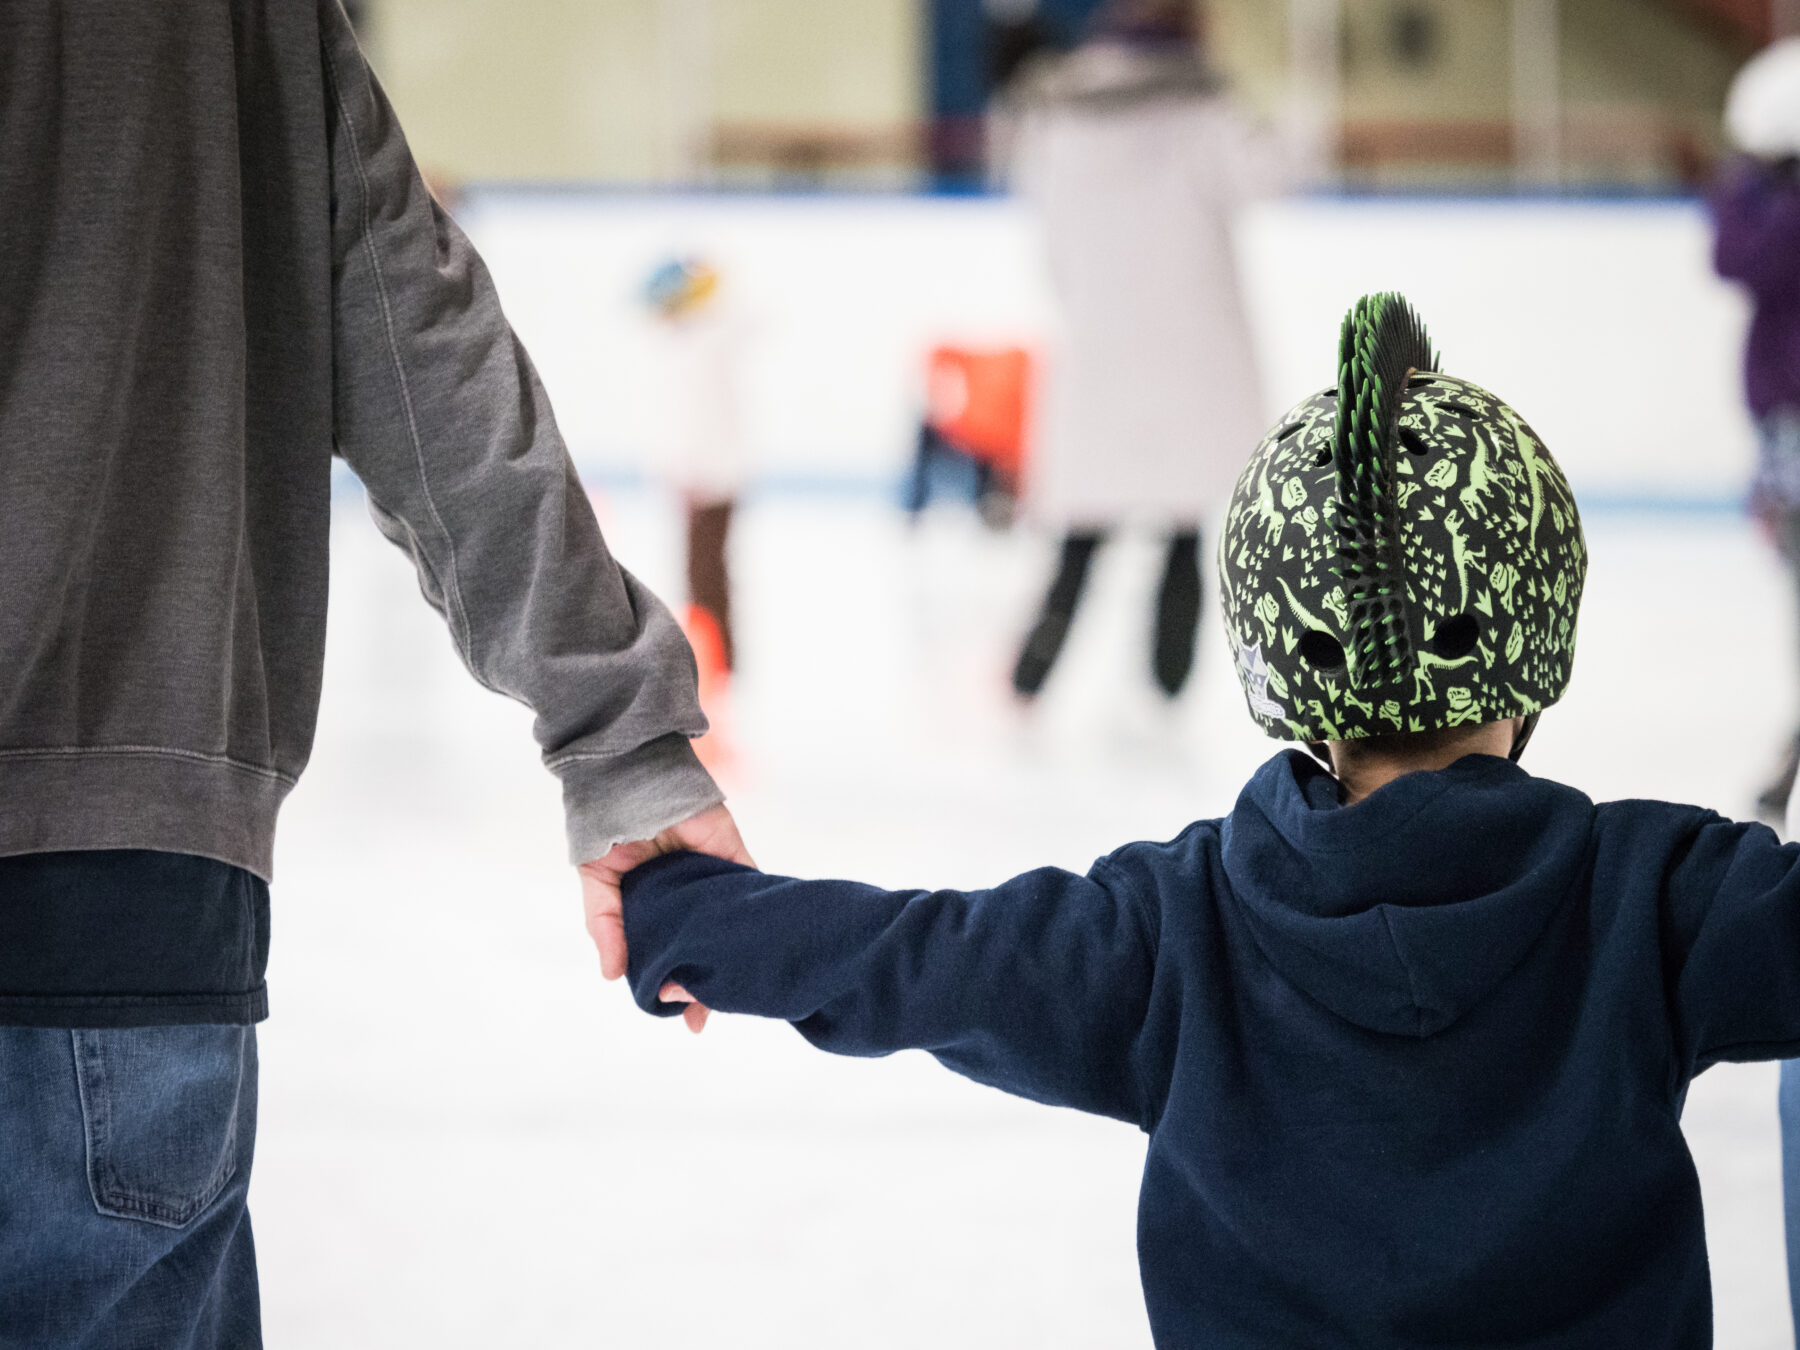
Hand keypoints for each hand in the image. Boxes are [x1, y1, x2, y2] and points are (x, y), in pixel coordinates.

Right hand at [577, 802, 751, 1033]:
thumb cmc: (608, 824)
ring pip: (731, 928)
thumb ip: (604, 926)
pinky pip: (754, 889)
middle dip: (707, 983)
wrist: (631, 775)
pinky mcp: (735, 858)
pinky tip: (762, 947)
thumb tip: (612, 976)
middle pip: (704, 947)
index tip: (681, 1017)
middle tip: (703, 1016)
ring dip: (735, 959)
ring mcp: (712, 879)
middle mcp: (686, 898)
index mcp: (653, 906)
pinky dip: (761, 914)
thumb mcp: (597, 880)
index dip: (673, 984)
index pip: (667, 952)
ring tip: (733, 993)